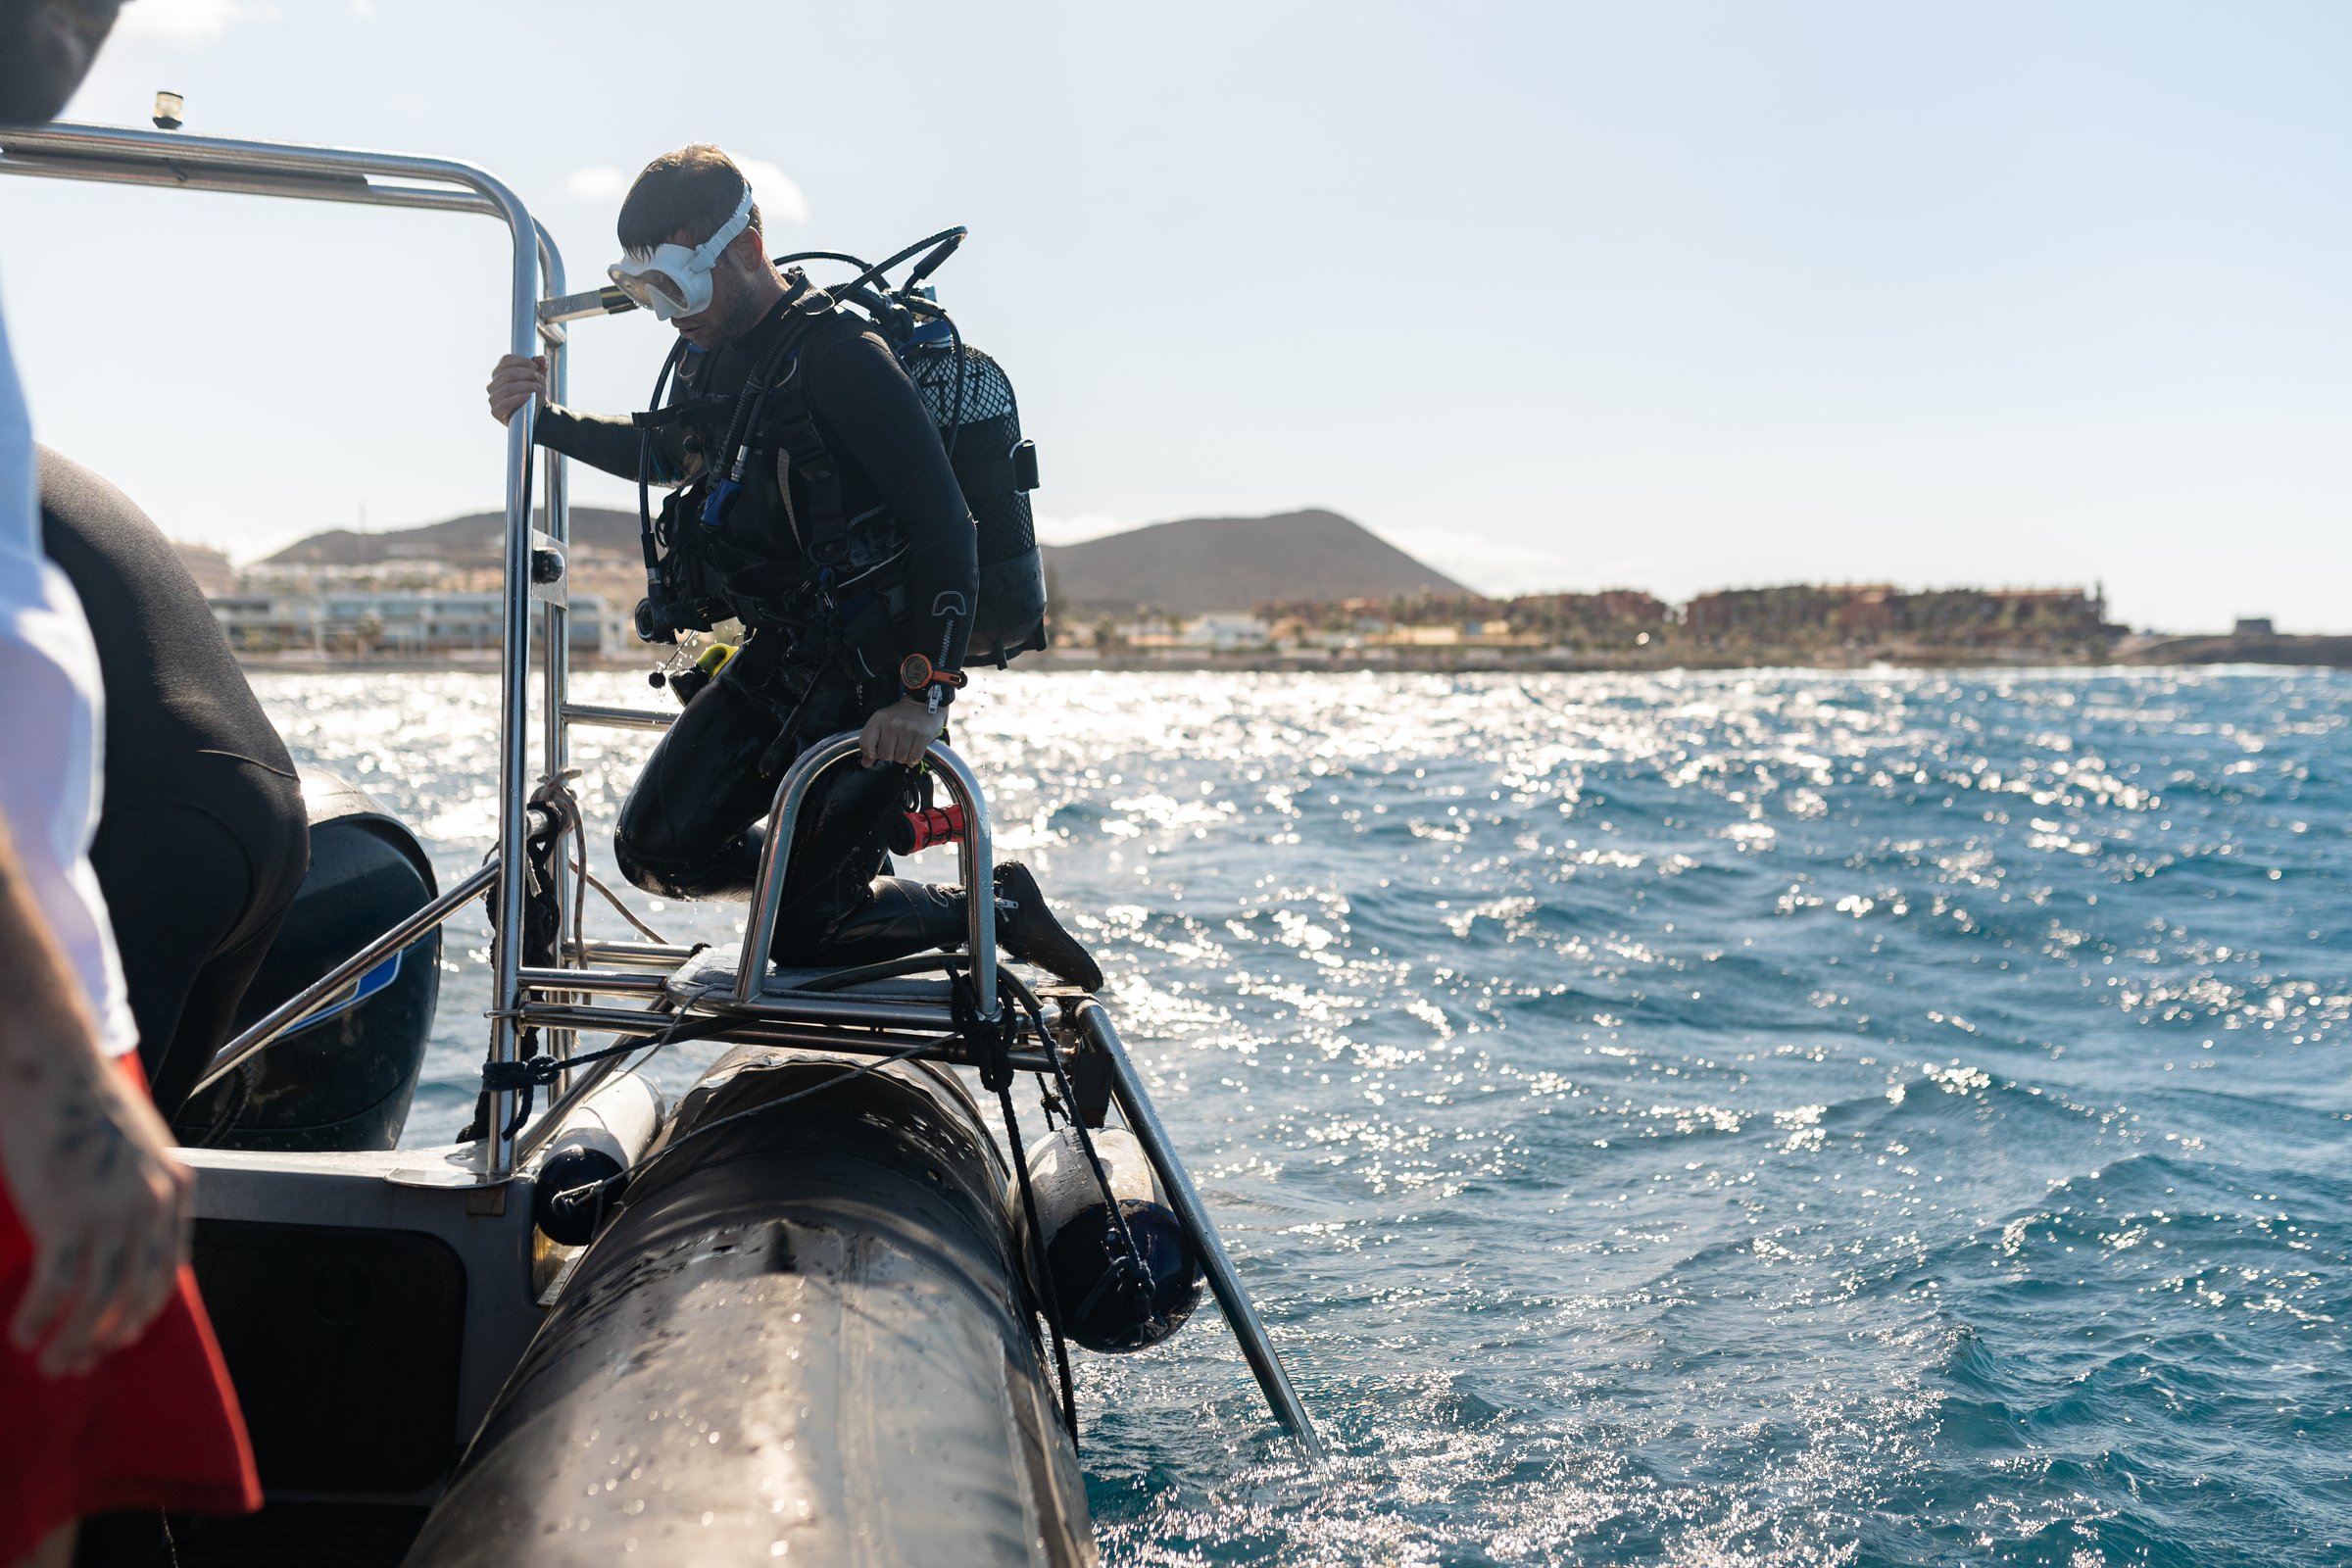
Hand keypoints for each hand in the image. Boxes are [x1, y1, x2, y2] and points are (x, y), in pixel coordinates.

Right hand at [0, 1049, 191, 1377]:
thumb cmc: (82, 1103)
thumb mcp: (133, 1148)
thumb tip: (117, 1240)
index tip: (117, 1336)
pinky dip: (39, 1318)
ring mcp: (112, 1212)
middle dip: (106, 1338)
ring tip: (49, 1363)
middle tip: (78, 1364)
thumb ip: (135, 1190)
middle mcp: (151, 1204)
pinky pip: (57, 1285)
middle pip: (135, 1293)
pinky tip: (24, 1334)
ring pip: (97, 1299)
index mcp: (174, 1187)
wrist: (53, 1064)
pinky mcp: (68, 1215)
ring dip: (72, 1341)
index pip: (167, 1269)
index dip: (140, 1311)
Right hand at [486, 353, 547, 425]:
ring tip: (538, 387)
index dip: (522, 361)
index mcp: (499, 373)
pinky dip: (518, 398)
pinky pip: (504, 404)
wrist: (537, 414)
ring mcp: (493, 398)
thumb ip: (541, 367)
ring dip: (525, 386)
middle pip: (507, 374)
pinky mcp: (495, 412)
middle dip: (526, 374)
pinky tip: (528, 397)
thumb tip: (543, 359)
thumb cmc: (534, 394)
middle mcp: (493, 384)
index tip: (536, 366)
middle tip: (540, 378)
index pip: (506, 360)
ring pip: (506, 388)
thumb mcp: (539, 378)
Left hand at [859, 696, 943, 767]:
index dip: (871, 753)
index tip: (877, 751)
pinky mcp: (923, 736)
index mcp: (879, 719)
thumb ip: (871, 743)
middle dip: (890, 755)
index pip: (866, 744)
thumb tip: (866, 763)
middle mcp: (892, 723)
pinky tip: (913, 750)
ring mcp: (908, 729)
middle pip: (885, 755)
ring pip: (900, 758)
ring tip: (906, 746)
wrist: (923, 703)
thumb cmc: (901, 715)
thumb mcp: (882, 722)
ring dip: (903, 757)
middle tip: (896, 746)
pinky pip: (914, 758)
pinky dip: (913, 759)